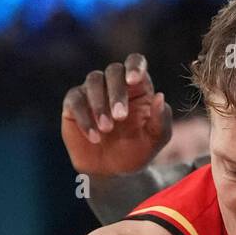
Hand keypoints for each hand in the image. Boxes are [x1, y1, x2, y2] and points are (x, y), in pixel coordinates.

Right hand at [61, 53, 170, 176]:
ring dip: (100, 104)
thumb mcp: (155, 140)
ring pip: (93, 81)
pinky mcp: (73, 104)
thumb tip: (160, 96)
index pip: (135, 62)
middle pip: (113, 71)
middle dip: (117, 93)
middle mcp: (114, 84)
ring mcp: (92, 92)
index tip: (134, 80)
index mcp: (137, 87)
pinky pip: (75, 101)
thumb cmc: (136, 152)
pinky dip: (85, 118)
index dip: (134, 66)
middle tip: (120, 117)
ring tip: (107, 129)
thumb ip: (162, 120)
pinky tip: (95, 137)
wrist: (113, 172)